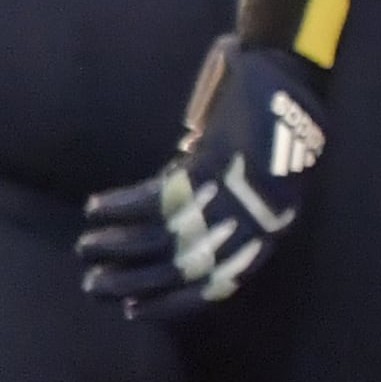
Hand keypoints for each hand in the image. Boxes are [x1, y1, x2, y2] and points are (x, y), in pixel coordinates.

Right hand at [80, 0, 339, 319]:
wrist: (293, 71)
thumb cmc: (283, 123)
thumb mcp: (267, 180)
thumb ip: (231, 209)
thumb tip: (187, 229)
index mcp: (272, 227)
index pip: (220, 283)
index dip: (175, 301)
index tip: (135, 310)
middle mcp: (253, 218)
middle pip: (184, 266)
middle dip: (135, 282)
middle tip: (96, 286)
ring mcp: (233, 192)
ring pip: (162, 237)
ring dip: (117, 245)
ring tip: (86, 248)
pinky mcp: (212, 162)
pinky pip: (156, 196)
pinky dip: (122, 204)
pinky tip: (95, 206)